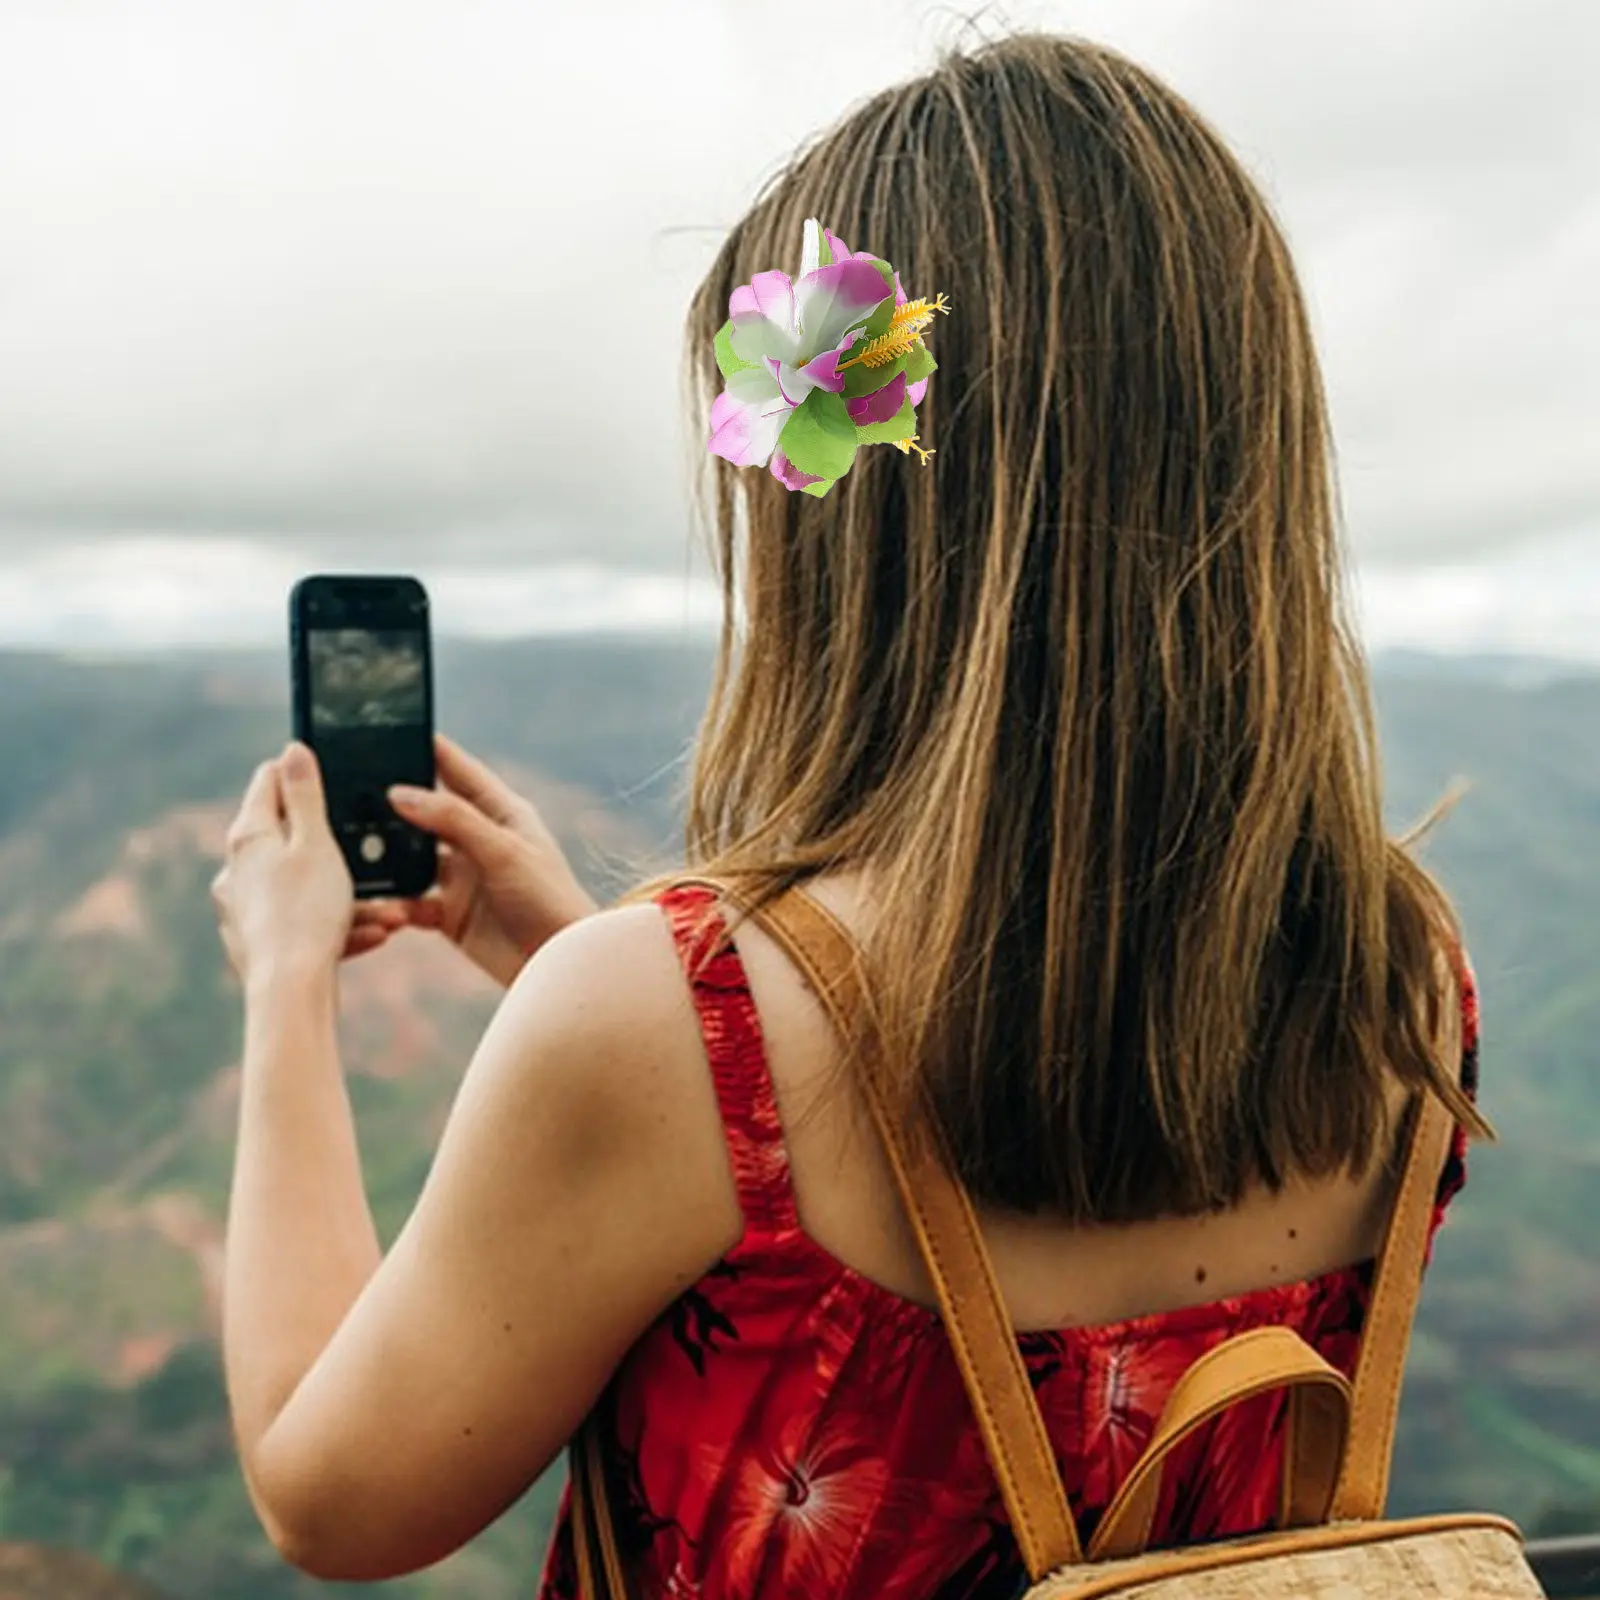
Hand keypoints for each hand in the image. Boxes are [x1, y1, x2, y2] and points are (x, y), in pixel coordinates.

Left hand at [212, 743, 359, 987]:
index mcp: (248, 837)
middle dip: (340, 849)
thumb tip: (293, 750)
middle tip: (373, 861)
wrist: (290, 993)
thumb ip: (305, 794)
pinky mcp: (257, 941)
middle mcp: (237, 869)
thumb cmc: (306, 914)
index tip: (336, 780)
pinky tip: (370, 935)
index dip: (304, 774)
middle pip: (291, 838)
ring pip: (304, 887)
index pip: (268, 781)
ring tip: (386, 912)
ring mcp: (244, 908)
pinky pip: (302, 922)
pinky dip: (335, 924)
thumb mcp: (317, 843)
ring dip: (347, 895)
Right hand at [351, 734, 597, 985]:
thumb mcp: (503, 851)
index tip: (393, 728)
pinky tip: (381, 903)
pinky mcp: (451, 915)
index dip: (429, 749)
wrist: (558, 964)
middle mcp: (478, 840)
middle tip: (351, 792)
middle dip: (393, 805)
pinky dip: (395, 902)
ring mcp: (463, 878)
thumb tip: (401, 793)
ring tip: (353, 849)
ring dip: (388, 857)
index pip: (458, 770)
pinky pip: (411, 902)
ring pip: (412, 858)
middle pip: (427, 813)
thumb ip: (453, 820)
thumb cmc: (548, 899)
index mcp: (500, 813)